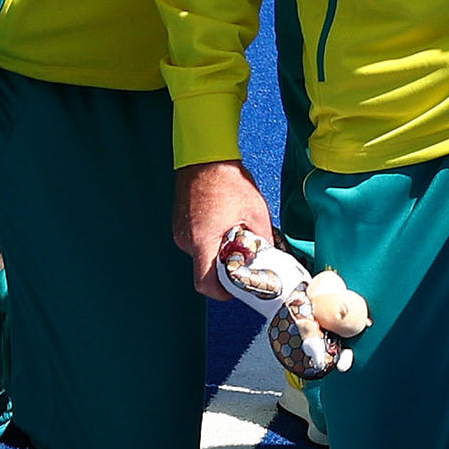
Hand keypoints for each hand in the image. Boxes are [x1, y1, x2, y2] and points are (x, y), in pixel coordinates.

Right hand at [176, 157, 274, 296]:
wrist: (206, 156)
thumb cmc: (228, 180)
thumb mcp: (256, 212)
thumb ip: (262, 238)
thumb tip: (268, 253)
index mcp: (202, 241)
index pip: (204, 283)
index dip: (221, 292)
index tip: (235, 289)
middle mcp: (186, 239)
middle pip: (204, 268)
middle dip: (225, 267)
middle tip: (243, 256)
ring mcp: (180, 229)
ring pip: (202, 253)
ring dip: (218, 249)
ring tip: (235, 232)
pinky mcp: (180, 220)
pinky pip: (197, 239)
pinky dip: (211, 238)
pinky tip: (224, 222)